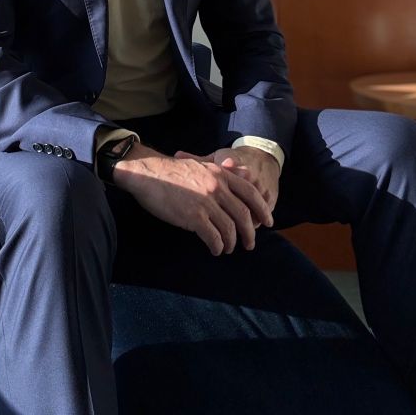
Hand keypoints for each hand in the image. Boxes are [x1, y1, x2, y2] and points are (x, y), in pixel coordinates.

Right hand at [113, 143, 273, 255]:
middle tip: (249, 244)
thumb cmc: (171, 172)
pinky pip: (213, 237)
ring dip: (231, 243)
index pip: (251, 193)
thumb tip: (243, 175)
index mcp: (220, 174)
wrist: (147, 173)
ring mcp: (206, 202)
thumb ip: (222, 172)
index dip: (262, 209)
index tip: (268, 222)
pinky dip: (217, 247)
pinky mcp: (194, 216)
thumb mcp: (201, 166)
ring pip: (230, 229)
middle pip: (244, 215)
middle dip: (250, 233)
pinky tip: (214, 250)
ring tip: (226, 249)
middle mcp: (217, 187)